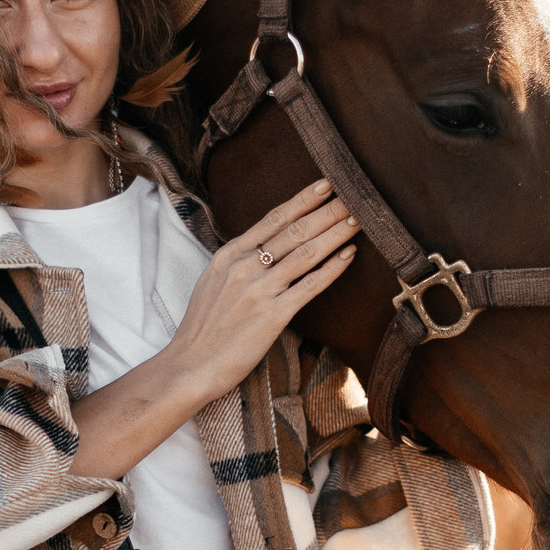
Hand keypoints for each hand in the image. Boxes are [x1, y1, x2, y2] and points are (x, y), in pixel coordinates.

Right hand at [166, 181, 359, 398]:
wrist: (191, 365)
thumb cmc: (203, 328)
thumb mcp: (213, 282)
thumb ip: (238, 261)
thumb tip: (263, 247)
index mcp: (229, 255)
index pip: (273, 218)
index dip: (302, 200)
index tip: (325, 185)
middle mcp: (244, 266)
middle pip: (295, 230)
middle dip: (328, 210)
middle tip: (354, 194)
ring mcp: (259, 290)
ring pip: (306, 252)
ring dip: (336, 232)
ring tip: (358, 218)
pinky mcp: (273, 315)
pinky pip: (310, 285)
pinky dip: (332, 268)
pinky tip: (349, 255)